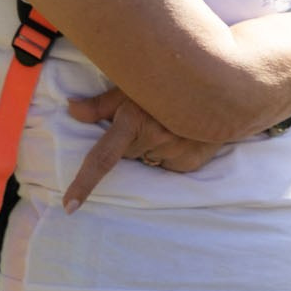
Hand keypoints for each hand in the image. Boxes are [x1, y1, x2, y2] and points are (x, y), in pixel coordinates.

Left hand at [62, 88, 225, 210]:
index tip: (70, 207)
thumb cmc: (169, 83)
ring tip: (169, 124)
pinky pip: (169, 166)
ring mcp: (175, 152)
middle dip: (132, 140)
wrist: (220, 90)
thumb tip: (70, 109)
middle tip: (149, 117)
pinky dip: (170, 154)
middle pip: (128, 154)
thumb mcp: (132, 86)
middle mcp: (155, 139)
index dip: (84, 183)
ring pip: (148, 160)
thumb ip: (100, 103)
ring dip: (152, 147)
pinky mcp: (191, 162)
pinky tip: (182, 135)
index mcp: (133, 121)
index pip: (102, 159)